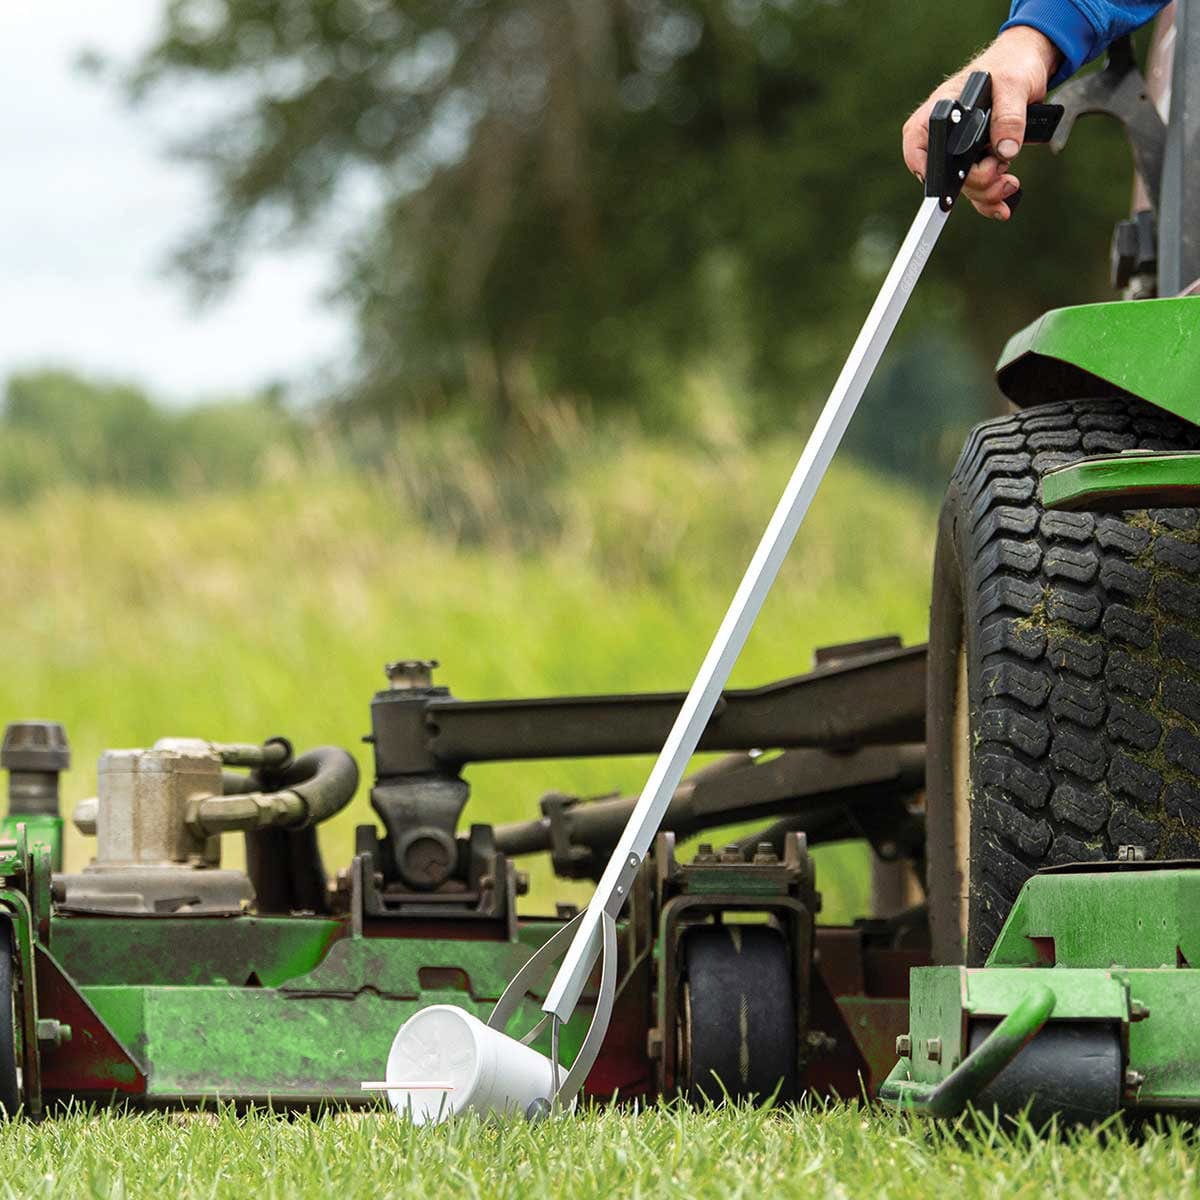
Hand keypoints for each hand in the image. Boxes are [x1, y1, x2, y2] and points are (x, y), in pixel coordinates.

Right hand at [902, 26, 1061, 219]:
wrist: (1027, 66)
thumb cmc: (1012, 65)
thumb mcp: (1014, 84)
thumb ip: (1009, 116)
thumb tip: (1005, 150)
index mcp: (942, 111)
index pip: (916, 140)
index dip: (920, 163)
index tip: (936, 179)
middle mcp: (946, 135)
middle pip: (946, 174)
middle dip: (975, 181)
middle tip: (1000, 169)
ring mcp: (960, 152)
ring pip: (964, 187)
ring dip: (988, 192)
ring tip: (1011, 183)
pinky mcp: (977, 162)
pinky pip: (977, 191)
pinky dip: (990, 201)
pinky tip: (1002, 206)